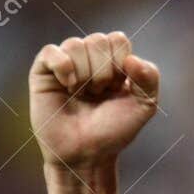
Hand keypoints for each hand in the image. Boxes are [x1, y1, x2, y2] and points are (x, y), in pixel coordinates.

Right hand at [29, 31, 159, 171]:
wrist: (86, 155)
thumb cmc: (113, 131)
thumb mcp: (144, 107)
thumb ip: (150, 78)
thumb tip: (132, 58)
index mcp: (112, 60)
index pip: (118, 39)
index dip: (120, 63)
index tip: (118, 89)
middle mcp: (88, 57)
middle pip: (98, 40)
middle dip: (103, 72)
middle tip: (98, 95)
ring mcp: (65, 63)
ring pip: (76, 44)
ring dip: (85, 74)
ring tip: (82, 95)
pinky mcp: (43, 72)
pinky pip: (51, 52)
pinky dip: (63, 66)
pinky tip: (68, 86)